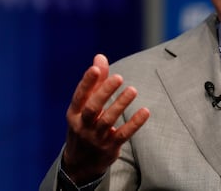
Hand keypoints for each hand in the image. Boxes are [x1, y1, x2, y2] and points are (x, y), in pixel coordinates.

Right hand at [62, 54, 149, 183]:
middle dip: (104, 92)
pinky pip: (123, 135)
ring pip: (107, 121)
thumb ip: (95, 82)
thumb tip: (100, 57)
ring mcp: (96, 138)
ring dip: (121, 104)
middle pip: (92, 108)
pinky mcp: (110, 147)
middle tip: (119, 77)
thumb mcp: (85, 107)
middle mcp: (82, 126)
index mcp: (74, 113)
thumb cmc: (84, 126)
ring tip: (133, 90)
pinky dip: (134, 124)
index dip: (87, 82)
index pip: (79, 96)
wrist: (80, 164)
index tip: (96, 69)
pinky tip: (145, 111)